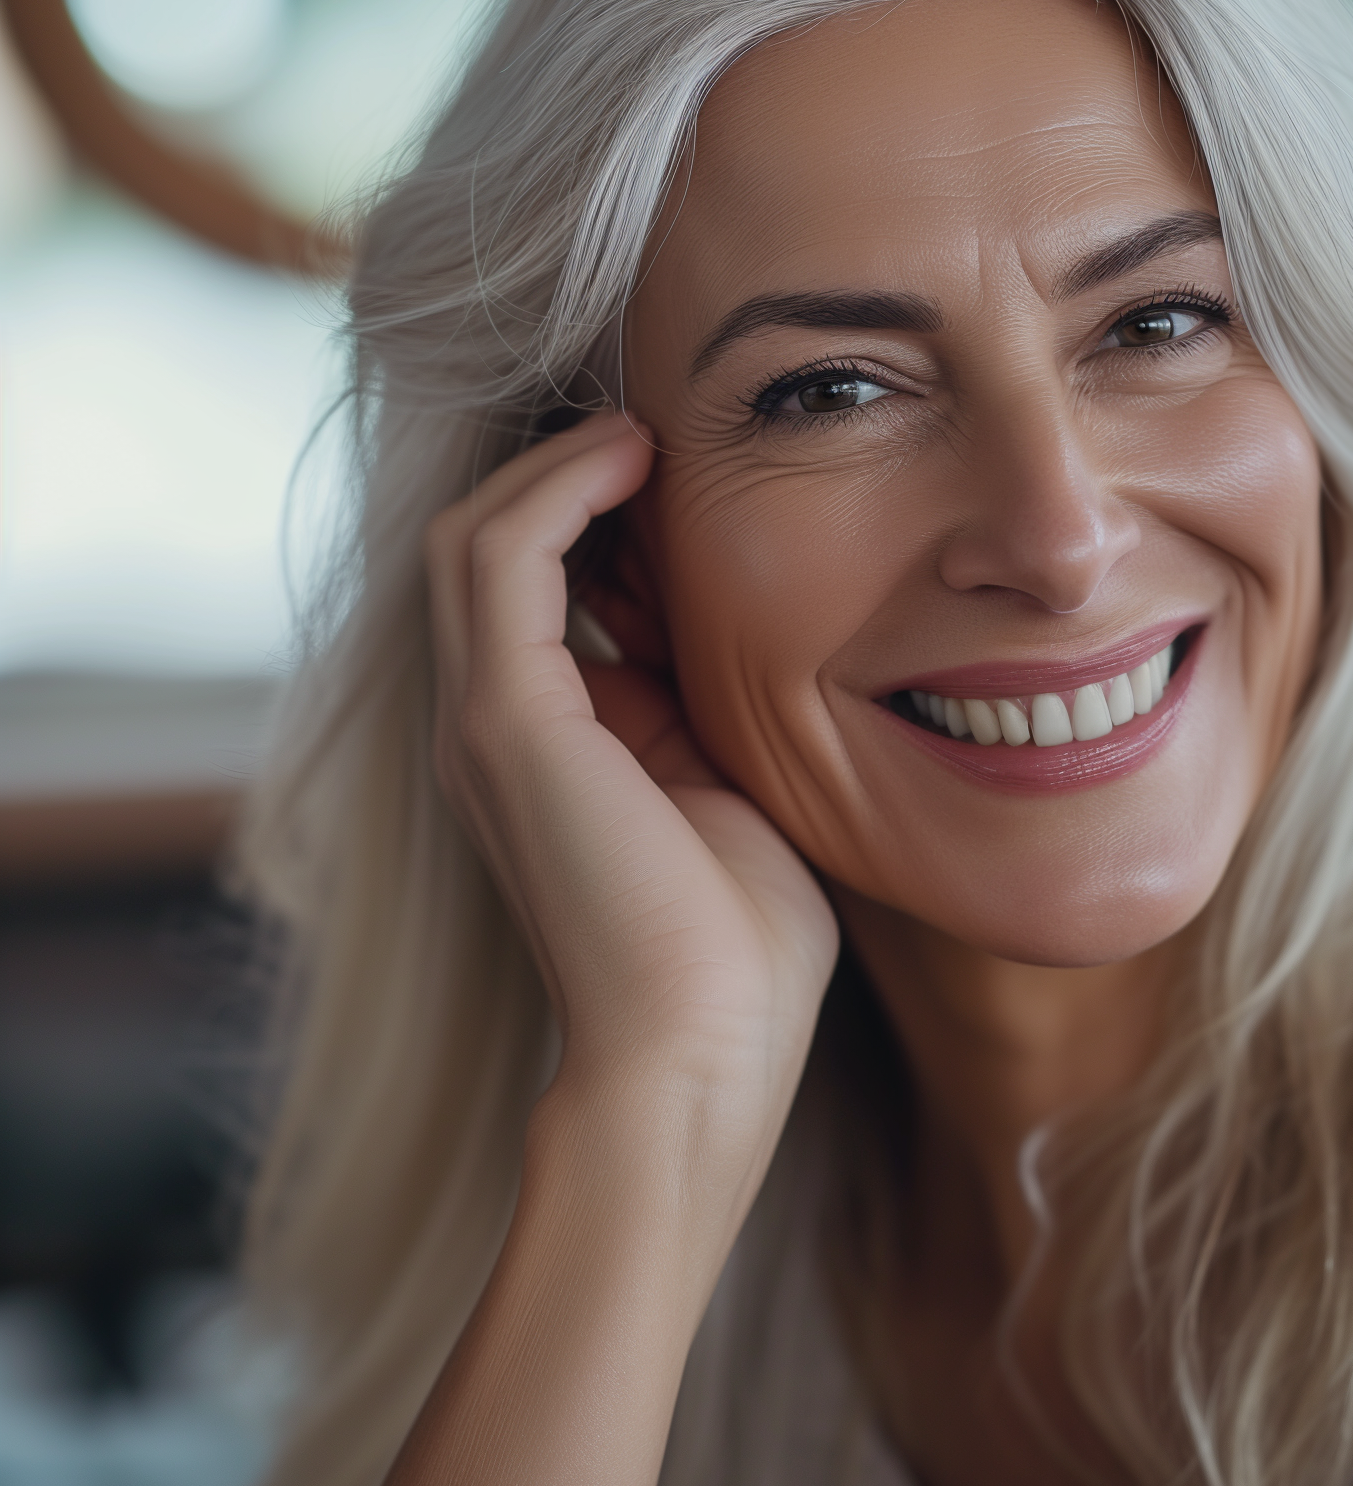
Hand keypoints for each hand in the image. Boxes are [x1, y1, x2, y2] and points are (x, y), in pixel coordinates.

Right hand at [425, 413, 837, 1124]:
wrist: (701, 1057)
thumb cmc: (739, 948)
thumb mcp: (727, 790)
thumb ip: (702, 707)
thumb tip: (733, 621)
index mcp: (550, 748)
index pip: (545, 591)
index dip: (607, 518)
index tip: (686, 469)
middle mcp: (496, 729)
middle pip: (496, 550)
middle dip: (571, 475)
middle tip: (660, 427)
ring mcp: (487, 723)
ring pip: (480, 536)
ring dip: (560, 466)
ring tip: (645, 429)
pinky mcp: (507, 721)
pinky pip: (505, 556)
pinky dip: (561, 487)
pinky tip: (634, 455)